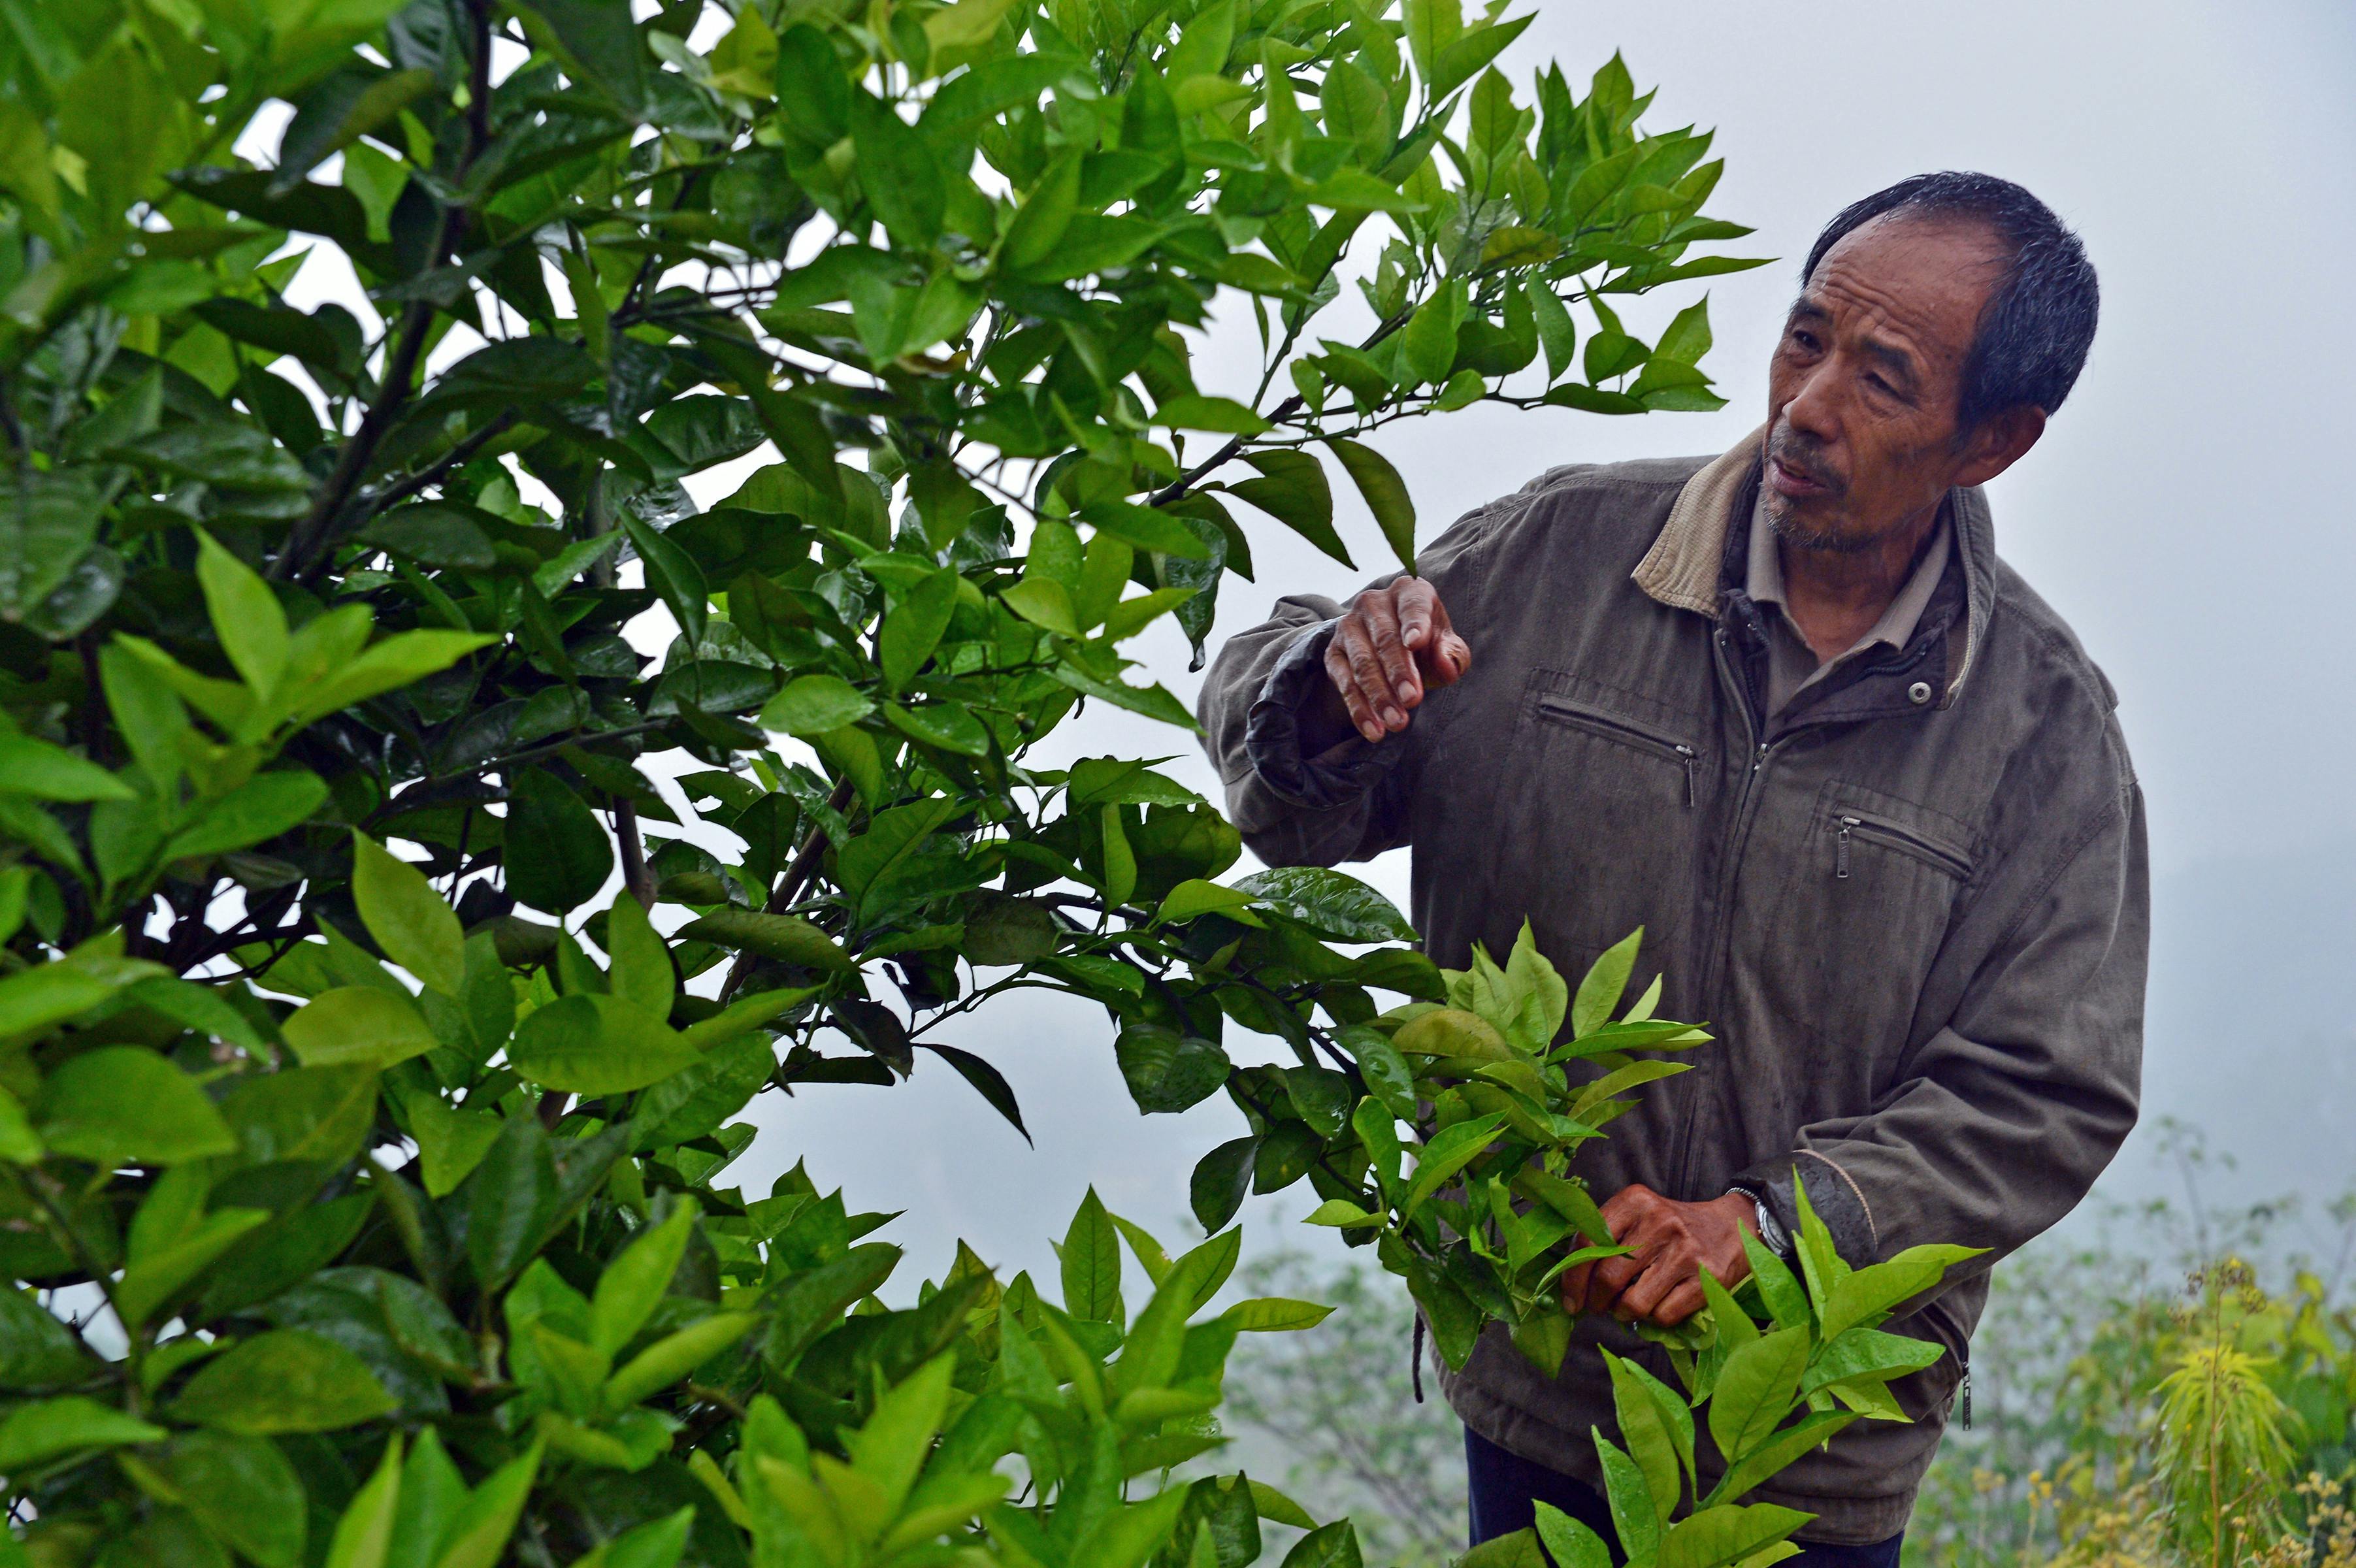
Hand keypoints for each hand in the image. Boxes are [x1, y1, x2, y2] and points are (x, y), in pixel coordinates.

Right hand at [1316, 578, 1472, 745]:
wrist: (1390, 649)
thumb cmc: (1428, 645)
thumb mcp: (1446, 646)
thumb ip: (1451, 654)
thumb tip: (1445, 663)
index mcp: (1408, 592)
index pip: (1413, 606)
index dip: (1414, 624)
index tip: (1415, 643)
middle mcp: (1373, 603)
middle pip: (1385, 639)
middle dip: (1398, 673)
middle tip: (1412, 701)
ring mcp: (1348, 626)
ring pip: (1363, 664)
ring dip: (1379, 696)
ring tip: (1396, 723)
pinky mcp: (1333, 653)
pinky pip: (1344, 683)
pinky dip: (1359, 709)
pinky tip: (1373, 731)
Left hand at [1558, 1186, 1757, 1327]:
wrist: (1733, 1226)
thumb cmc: (1673, 1227)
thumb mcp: (1639, 1215)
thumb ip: (1606, 1238)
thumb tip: (1571, 1282)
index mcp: (1636, 1201)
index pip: (1588, 1243)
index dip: (1572, 1278)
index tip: (1570, 1299)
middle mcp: (1660, 1222)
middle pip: (1608, 1277)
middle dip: (1595, 1301)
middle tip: (1597, 1307)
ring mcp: (1686, 1252)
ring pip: (1634, 1303)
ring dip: (1623, 1314)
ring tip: (1628, 1306)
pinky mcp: (1707, 1280)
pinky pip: (1663, 1316)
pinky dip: (1654, 1319)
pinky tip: (1657, 1306)